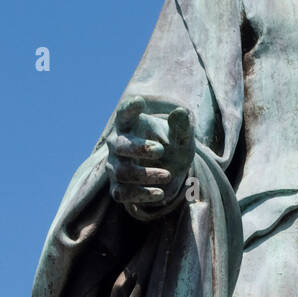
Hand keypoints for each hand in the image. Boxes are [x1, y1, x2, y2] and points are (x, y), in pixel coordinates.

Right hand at [105, 98, 194, 217]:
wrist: (172, 176)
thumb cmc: (173, 149)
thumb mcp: (181, 138)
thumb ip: (181, 127)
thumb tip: (181, 112)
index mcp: (130, 126)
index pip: (124, 114)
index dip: (129, 109)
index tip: (140, 101)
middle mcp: (117, 145)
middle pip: (119, 145)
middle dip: (139, 148)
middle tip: (161, 150)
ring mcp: (115, 167)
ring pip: (122, 172)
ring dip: (145, 174)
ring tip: (168, 175)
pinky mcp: (118, 188)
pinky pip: (122, 194)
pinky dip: (141, 195)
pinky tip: (160, 194)